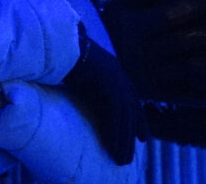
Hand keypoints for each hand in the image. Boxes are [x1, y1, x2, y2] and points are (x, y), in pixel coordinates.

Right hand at [62, 24, 146, 165]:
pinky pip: (115, 115)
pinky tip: (113, 146)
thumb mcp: (85, 77)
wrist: (63, 47)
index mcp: (116, 72)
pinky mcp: (110, 86)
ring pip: (125, 117)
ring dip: (123, 139)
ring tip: (121, 158)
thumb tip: (94, 102)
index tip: (142, 137)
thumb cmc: (68, 59)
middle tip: (132, 153)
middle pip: (131, 111)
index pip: (132, 101)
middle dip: (133, 134)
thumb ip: (94, 88)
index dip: (137, 120)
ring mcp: (117, 80)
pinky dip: (114, 132)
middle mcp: (120, 76)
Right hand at [102, 0, 205, 103]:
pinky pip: (178, 96)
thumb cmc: (112, 26)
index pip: (168, 17)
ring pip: (185, 71)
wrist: (88, 60)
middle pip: (181, 44)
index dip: (189, 9)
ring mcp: (151, 75)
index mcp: (138, 27)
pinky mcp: (152, 93)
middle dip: (203, 38)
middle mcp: (146, 52)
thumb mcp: (123, 2)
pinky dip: (197, 98)